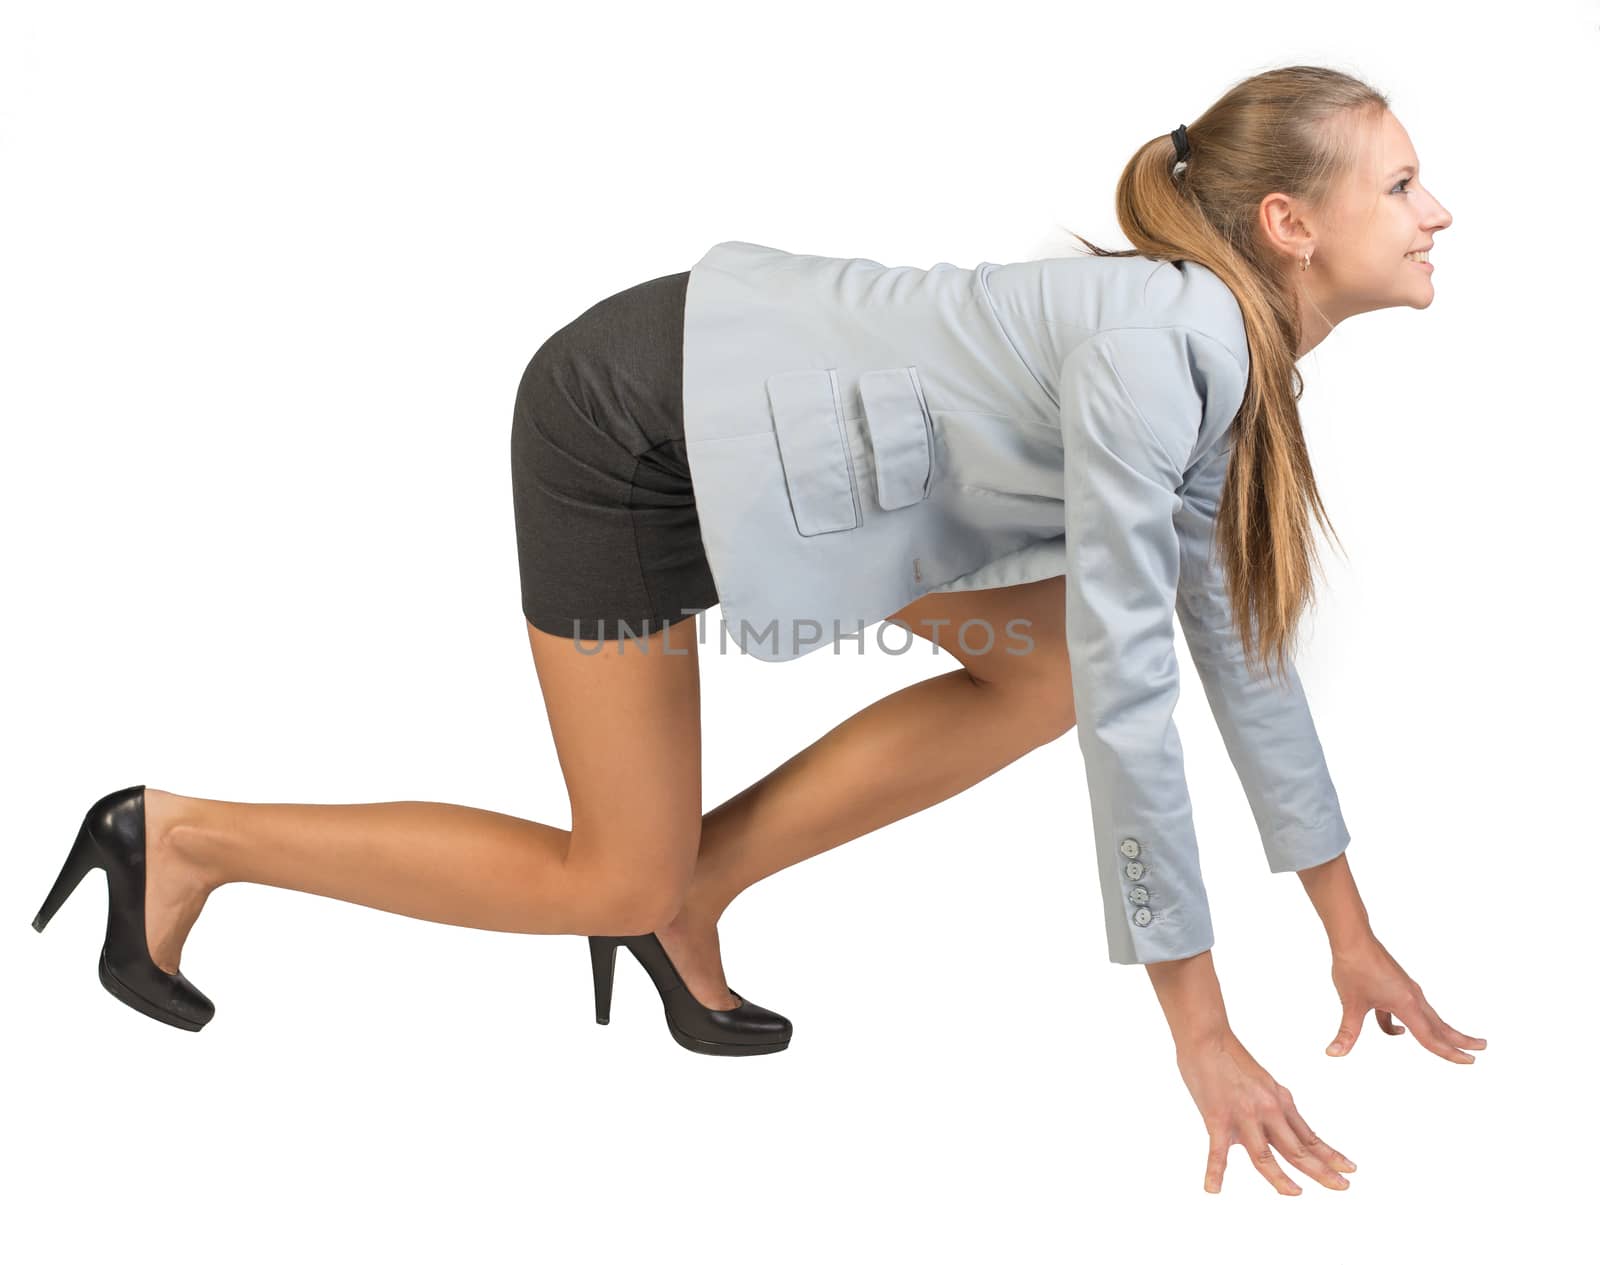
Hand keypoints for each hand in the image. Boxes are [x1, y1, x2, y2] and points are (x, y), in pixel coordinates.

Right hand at [1174, 1029, 1356, 1194]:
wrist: (1206, 1037)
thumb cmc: (1230, 1058)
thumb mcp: (1264, 1083)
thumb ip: (1273, 1106)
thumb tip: (1280, 1126)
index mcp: (1280, 1102)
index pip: (1310, 1137)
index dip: (1331, 1155)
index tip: (1350, 1170)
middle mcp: (1268, 1112)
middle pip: (1298, 1151)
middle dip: (1323, 1172)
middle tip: (1343, 1187)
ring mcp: (1243, 1117)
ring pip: (1266, 1158)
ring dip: (1281, 1180)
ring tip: (1296, 1194)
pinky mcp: (1217, 1119)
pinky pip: (1217, 1152)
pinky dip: (1214, 1172)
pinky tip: (1213, 1189)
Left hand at [1325, 935, 1486, 1062]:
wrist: (1353, 937)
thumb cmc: (1353, 967)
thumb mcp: (1350, 1004)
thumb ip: (1347, 1032)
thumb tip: (1334, 1053)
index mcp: (1406, 1004)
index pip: (1431, 1037)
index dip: (1449, 1053)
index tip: (1469, 1062)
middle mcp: (1413, 997)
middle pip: (1440, 1026)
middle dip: (1460, 1040)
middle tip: (1482, 1049)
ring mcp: (1407, 990)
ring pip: (1428, 1018)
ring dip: (1440, 1032)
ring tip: (1454, 1043)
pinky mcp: (1398, 986)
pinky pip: (1409, 1010)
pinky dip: (1409, 1023)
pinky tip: (1397, 1030)